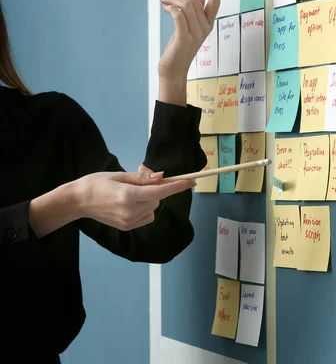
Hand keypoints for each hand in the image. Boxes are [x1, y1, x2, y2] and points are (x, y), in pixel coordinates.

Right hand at [75, 169, 194, 230]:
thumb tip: (162, 177)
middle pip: (157, 199)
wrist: (77, 201)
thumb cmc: (96, 183)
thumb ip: (142, 178)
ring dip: (149, 199)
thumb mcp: (119, 175)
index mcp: (129, 196)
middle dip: (155, 189)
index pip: (160, 192)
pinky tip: (130, 203)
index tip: (191, 182)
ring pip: (153, 208)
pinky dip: (145, 208)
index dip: (177, 186)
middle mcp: (131, 211)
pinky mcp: (128, 227)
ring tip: (129, 193)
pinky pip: (147, 216)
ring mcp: (129, 222)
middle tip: (139, 181)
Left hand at [158, 0, 220, 82]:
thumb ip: (197, 11)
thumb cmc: (180, 47)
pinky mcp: (184, 38)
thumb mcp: (190, 27)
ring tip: (163, 0)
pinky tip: (165, 8)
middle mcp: (204, 28)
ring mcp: (195, 34)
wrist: (174, 69)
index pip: (215, 4)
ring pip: (186, 5)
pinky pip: (178, 15)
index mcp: (207, 24)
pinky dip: (171, 8)